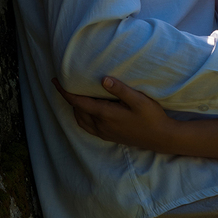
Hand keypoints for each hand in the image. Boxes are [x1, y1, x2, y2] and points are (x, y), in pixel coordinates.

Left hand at [53, 77, 171, 149]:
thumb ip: (121, 90)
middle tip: (64, 83)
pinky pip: (88, 127)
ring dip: (75, 107)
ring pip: (81, 120)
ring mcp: (105, 133)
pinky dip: (82, 116)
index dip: (64, 91)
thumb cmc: (152, 117)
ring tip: (75, 94)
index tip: (55, 81)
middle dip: (68, 97)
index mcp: (106, 114)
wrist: (162, 138)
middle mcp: (101, 125)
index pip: (78, 102)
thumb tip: (103, 79)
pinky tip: (88, 109)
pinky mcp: (109, 136)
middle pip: (77, 110)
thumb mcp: (139, 100)